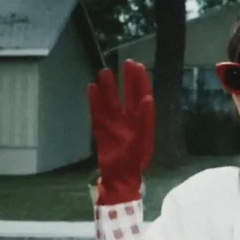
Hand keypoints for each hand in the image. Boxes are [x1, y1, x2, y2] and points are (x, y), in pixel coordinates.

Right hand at [88, 60, 154, 204]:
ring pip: (110, 100)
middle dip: (127, 79)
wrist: (119, 177)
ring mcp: (113, 123)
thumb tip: (149, 98)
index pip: (142, 95)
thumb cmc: (134, 160)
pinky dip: (94, 100)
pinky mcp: (100, 129)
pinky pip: (96, 111)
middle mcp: (128, 119)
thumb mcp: (143, 141)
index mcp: (141, 120)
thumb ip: (146, 120)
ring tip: (104, 72)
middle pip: (128, 95)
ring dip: (108, 87)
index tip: (137, 66)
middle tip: (126, 62)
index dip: (140, 81)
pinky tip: (91, 87)